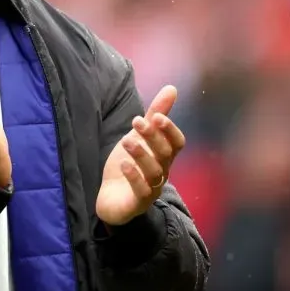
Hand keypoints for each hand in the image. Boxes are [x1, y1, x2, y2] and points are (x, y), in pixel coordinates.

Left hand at [96, 85, 185, 225]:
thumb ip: (155, 114)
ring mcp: (151, 189)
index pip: (177, 143)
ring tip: (126, 140)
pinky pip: (142, 191)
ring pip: (154, 172)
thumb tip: (172, 88)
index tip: (156, 116)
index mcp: (164, 156)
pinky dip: (134, 176)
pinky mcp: (137, 202)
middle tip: (136, 122)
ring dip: (141, 155)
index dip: (170, 130)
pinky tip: (124, 164)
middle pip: (165, 154)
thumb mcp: (139, 136)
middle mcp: (162, 172)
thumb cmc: (129, 164)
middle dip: (152, 137)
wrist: (112, 197)